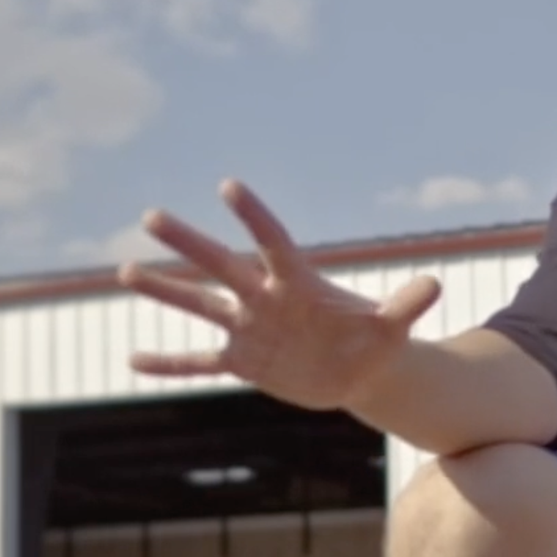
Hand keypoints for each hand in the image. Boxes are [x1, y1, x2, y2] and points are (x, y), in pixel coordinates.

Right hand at [116, 179, 441, 410]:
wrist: (357, 370)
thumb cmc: (375, 340)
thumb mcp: (392, 327)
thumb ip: (406, 305)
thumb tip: (433, 285)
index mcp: (298, 283)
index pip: (272, 243)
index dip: (254, 217)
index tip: (228, 186)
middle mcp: (264, 298)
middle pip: (220, 265)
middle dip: (189, 243)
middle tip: (151, 216)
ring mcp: (249, 328)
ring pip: (199, 305)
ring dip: (164, 290)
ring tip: (122, 272)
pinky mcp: (243, 361)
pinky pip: (199, 362)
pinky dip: (169, 363)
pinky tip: (133, 358)